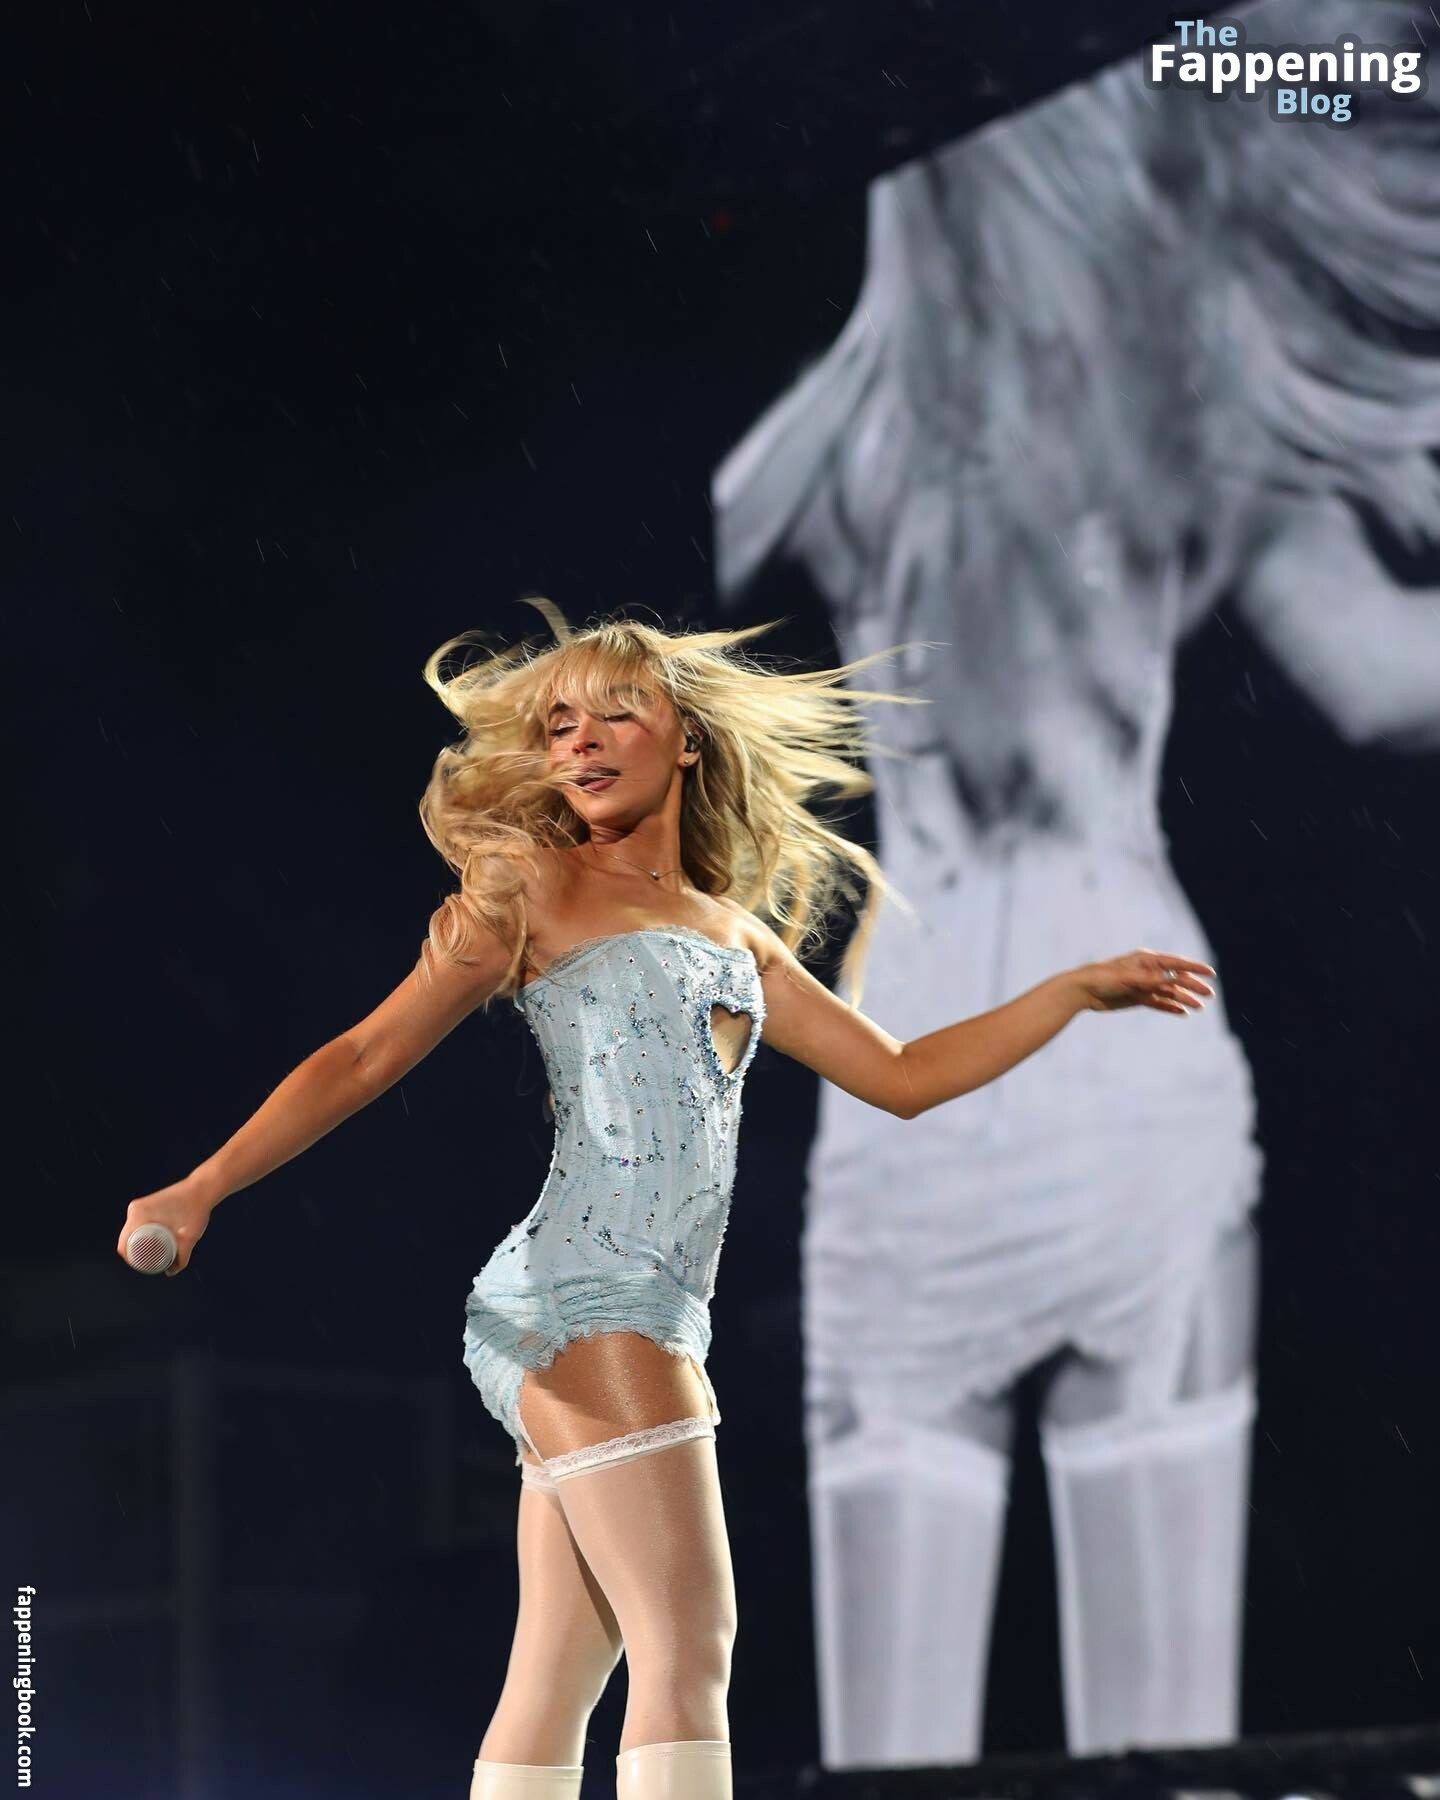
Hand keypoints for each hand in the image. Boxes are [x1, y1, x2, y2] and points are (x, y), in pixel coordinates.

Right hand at [116, 1172, 217, 1276]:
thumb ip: (182, 1258)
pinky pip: (137, 1223)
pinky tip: (148, 1242)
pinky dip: (141, 1233)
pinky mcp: (146, 1204)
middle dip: (134, 1253)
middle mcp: (135, 1209)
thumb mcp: (189, 1238)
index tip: (142, 1266)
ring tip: (149, 1254)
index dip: (130, 1259)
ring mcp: (139, 1205)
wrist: (203, 1190)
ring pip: (131, 1231)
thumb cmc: (196, 1211)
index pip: (124, 1244)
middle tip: (148, 1262)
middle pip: (126, 1238)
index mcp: (139, 1215)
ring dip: (137, 1243)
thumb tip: (171, 1272)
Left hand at [1076, 948, 1215, 1015]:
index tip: (1211, 973)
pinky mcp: (1137, 998)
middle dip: (1192, 986)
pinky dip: (1170, 1007)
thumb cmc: (1101, 978)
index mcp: (1145, 960)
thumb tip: (1169, 980)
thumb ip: (1148, 979)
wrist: (1082, 990)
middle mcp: (1147, 971)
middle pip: (1175, 979)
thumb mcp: (1126, 978)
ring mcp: (1143, 985)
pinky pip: (1158, 1003)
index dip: (1194, 968)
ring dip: (1184, 998)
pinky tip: (1182, 1012)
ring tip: (1199, 1007)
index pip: (1175, 963)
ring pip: (1168, 992)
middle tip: (1210, 994)